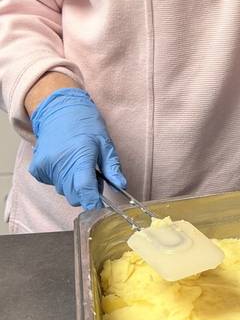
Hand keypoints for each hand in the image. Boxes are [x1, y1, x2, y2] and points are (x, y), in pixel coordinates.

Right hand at [28, 88, 125, 209]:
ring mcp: (46, 167)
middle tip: (94, 175)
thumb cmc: (86, 125)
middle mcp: (60, 163)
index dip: (93, 202)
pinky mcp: (37, 170)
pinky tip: (65, 163)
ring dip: (73, 185)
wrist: (59, 111)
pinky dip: (61, 179)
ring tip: (79, 164)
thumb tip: (122, 186)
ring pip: (63, 191)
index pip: (84, 187)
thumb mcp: (105, 142)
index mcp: (80, 155)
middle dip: (86, 192)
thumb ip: (112, 166)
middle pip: (73, 195)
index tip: (100, 208)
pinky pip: (53, 184)